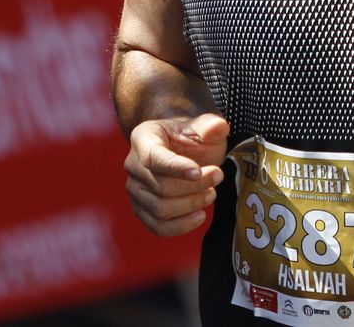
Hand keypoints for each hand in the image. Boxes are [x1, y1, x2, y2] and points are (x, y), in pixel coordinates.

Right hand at [125, 113, 229, 236]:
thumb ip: (210, 125)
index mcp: (143, 138)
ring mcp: (135, 189)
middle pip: (160, 187)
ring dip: (190, 205)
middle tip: (218, 176)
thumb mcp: (204, 126)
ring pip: (160, 209)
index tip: (198, 172)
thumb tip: (220, 126)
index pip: (153, 158)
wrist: (185, 150)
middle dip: (194, 187)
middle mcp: (133, 165)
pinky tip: (200, 215)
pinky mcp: (142, 209)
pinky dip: (181, 226)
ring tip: (211, 193)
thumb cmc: (192, 137)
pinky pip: (157, 227)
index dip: (175, 168)